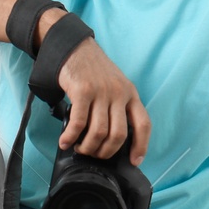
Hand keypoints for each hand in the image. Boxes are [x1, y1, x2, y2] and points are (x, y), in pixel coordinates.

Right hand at [50, 28, 150, 165]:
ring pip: (99, 132)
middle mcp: (119, 93)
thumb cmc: (94, 70)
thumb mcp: (115, 85)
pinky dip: (71, 136)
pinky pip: (79, 122)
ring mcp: (101, 92)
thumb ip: (118, 106)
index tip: (134, 160)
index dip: (141, 146)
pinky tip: (65, 141)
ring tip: (79, 148)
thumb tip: (111, 138)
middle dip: (106, 152)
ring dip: (88, 147)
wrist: (75, 48)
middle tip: (94, 154)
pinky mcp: (82, 90)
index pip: (143, 124)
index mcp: (131, 93)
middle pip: (119, 134)